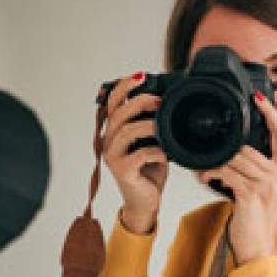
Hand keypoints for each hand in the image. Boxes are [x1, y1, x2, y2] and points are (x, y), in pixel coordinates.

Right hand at [101, 72, 165, 232]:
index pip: (112, 101)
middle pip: (119, 113)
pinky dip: (156, 151)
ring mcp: (113, 156)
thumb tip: (165, 100)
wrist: (146, 201)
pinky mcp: (122, 171)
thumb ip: (151, 122)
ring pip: (127, 131)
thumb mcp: (151, 141)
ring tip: (165, 126)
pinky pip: (139, 154)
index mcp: (114, 130)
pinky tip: (167, 153)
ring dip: (149, 125)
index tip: (142, 75)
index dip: (124, 86)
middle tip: (160, 101)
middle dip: (140, 102)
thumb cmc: (149, 170)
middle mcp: (109, 141)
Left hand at [198, 91, 276, 264]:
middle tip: (206, 151)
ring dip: (213, 161)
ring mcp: (268, 184)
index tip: (259, 96)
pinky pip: (227, 172)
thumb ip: (254, 171)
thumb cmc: (255, 222)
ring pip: (236, 157)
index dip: (270, 112)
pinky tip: (203, 177)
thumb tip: (232, 155)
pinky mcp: (252, 194)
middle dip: (224, 148)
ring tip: (201, 167)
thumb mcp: (261, 192)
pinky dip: (211, 172)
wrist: (258, 251)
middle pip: (249, 146)